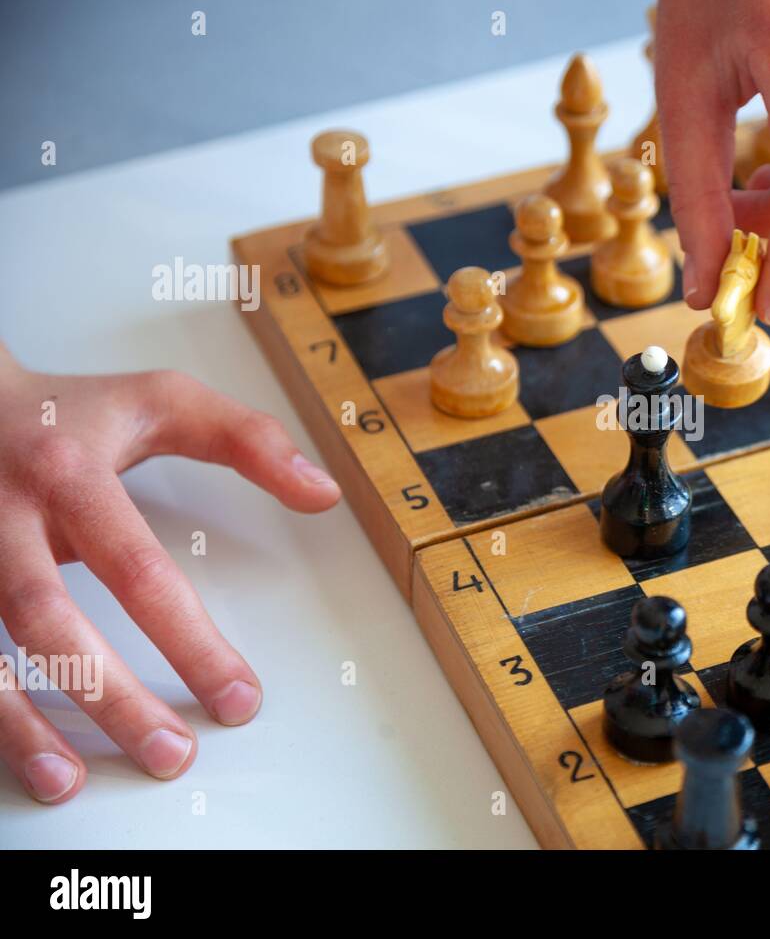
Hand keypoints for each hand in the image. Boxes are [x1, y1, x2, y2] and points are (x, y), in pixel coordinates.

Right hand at [0, 346, 339, 802]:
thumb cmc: (75, 410)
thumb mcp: (164, 400)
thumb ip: (248, 441)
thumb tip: (324, 493)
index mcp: (71, 474)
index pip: (138, 570)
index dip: (191, 640)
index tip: (241, 696)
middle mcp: (2, 519)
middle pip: (49, 619)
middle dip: (111, 695)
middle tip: (172, 753)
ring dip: (24, 725)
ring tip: (72, 782)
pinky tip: (22, 757)